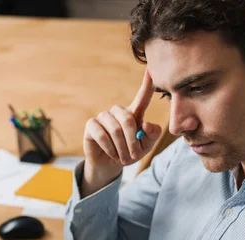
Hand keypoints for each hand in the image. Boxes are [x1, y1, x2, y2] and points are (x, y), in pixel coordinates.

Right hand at [81, 70, 162, 196]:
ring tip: (123, 158)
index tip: (152, 70)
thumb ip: (153, 135)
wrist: (110, 164)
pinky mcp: (91, 125)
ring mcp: (103, 117)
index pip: (142, 97)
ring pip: (115, 129)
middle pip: (127, 118)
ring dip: (121, 148)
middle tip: (134, 156)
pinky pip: (102, 135)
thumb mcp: (146, 146)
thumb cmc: (129, 153)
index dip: (147, 85)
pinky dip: (109, 148)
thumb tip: (146, 124)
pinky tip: (112, 153)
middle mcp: (118, 112)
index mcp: (134, 114)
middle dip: (132, 141)